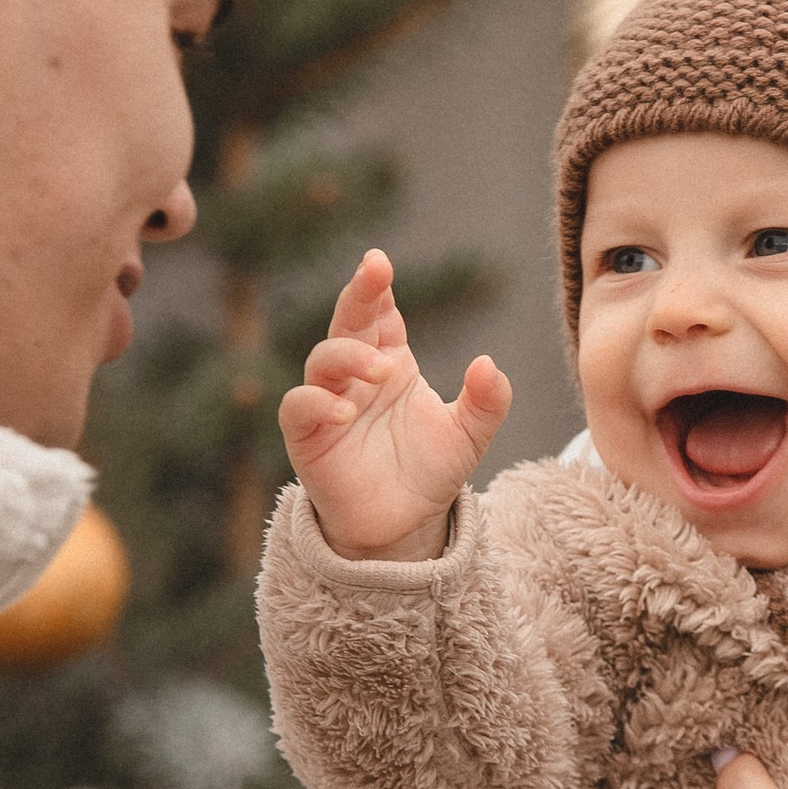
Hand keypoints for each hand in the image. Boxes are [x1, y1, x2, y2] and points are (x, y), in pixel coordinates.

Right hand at [277, 247, 508, 561]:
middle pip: (347, 322)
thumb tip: (488, 363)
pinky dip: (317, 402)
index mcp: (390, 360)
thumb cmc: (429, 470)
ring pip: (321, 360)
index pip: (380, 314)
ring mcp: (328, 403)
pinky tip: (345, 409)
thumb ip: (486, 401)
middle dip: (357, 294)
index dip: (376, 287)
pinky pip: (299, 408)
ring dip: (349, 357)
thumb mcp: (469, 435)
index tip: (381, 263)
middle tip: (374, 273)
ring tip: (383, 370)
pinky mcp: (307, 437)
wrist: (405, 525)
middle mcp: (355, 375)